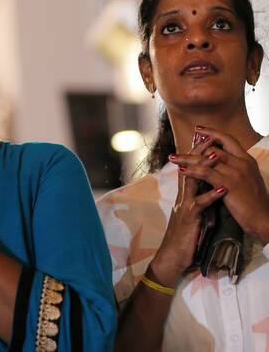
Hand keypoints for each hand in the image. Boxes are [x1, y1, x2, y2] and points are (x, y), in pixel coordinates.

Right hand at [149, 132, 225, 285]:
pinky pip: (200, 205)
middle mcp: (182, 198)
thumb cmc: (183, 238)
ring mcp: (185, 207)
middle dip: (197, 152)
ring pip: (193, 183)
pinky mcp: (190, 219)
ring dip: (204, 169)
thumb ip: (196, 201)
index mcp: (184, 196)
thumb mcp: (190, 215)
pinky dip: (211, 197)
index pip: (190, 169)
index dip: (196, 154)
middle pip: (189, 169)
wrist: (171, 257)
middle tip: (207, 136)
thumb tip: (205, 190)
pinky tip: (222, 190)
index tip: (205, 139)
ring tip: (215, 156)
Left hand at [177, 127, 268, 244]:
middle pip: (213, 149)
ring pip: (206, 159)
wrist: (263, 218)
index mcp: (247, 160)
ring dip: (186, 158)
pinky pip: (206, 173)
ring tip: (172, 158)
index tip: (198, 129)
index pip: (228, 140)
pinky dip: (192, 170)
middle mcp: (242, 162)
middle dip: (192, 149)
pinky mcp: (229, 183)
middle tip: (176, 152)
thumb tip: (220, 161)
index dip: (212, 133)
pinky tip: (181, 169)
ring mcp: (236, 172)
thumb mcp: (248, 179)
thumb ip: (236, 168)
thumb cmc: (254, 202)